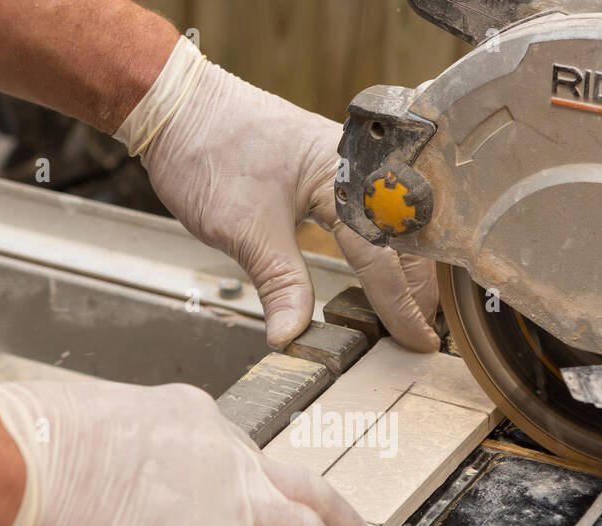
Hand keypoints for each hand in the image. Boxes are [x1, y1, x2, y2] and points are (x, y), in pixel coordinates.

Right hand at [0, 378, 379, 525]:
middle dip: (340, 524)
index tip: (259, 508)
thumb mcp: (87, 429)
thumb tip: (109, 495)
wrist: (4, 465)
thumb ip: (121, 460)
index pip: (244, 457)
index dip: (258, 489)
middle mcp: (221, 456)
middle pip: (308, 489)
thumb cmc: (18, 447)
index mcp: (189, 420)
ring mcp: (226, 507)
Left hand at [138, 51, 440, 351]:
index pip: (384, 257)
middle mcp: (356, 167)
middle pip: (406, 239)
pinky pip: (372, 214)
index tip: (417, 342)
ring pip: (394, 227)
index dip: (402, 306)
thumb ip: (279, 284)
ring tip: (412, 310)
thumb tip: (292, 335)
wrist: (176, 106)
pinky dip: (383, 249)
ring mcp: (346, 166)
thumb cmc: (207, 151)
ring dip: (405, 270)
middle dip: (420, 289)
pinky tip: (382, 272)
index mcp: (345, 177)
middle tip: (425, 334)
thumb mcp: (244, 230)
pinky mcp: (330, 170)